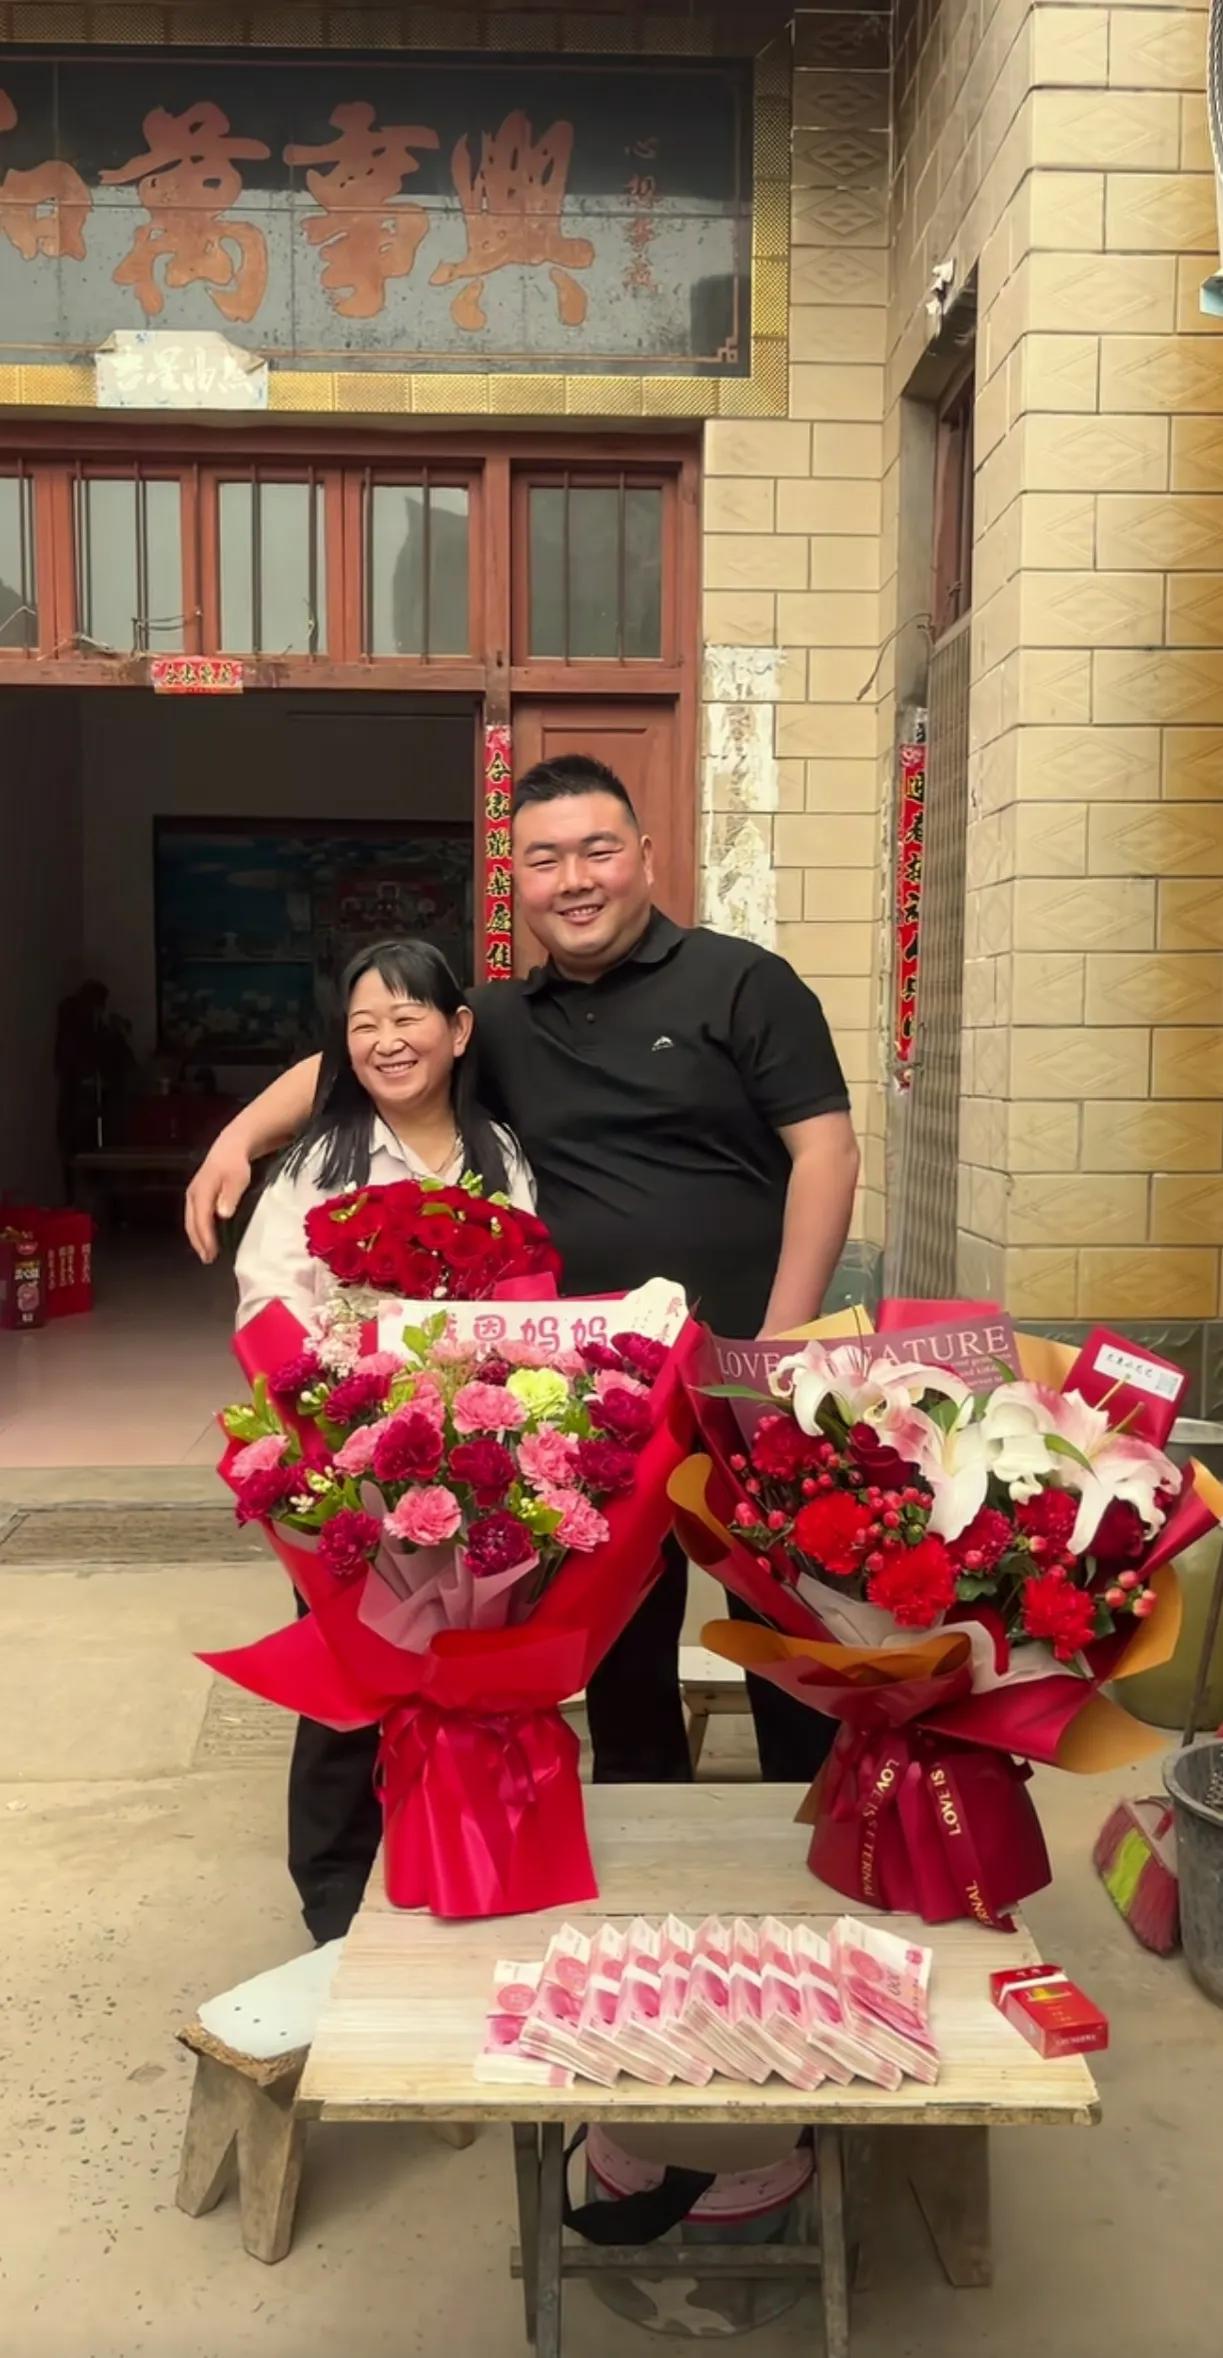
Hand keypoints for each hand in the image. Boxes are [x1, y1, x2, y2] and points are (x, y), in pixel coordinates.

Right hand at [185, 1137, 252, 1263]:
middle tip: (208, 1259)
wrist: (229, 1148)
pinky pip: (193, 1217)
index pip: (201, 1219)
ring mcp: (192, 1195)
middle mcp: (193, 1194)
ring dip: (197, 1239)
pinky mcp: (195, 1196)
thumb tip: (222, 1215)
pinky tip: (205, 1239)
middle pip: (192, 1223)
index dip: (206, 1237)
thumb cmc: (236, 1165)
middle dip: (199, 1242)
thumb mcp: (238, 1178)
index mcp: (202, 1191)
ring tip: (206, 1254)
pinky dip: (198, 1230)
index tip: (212, 1253)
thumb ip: (231, 1195)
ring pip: (191, 1221)